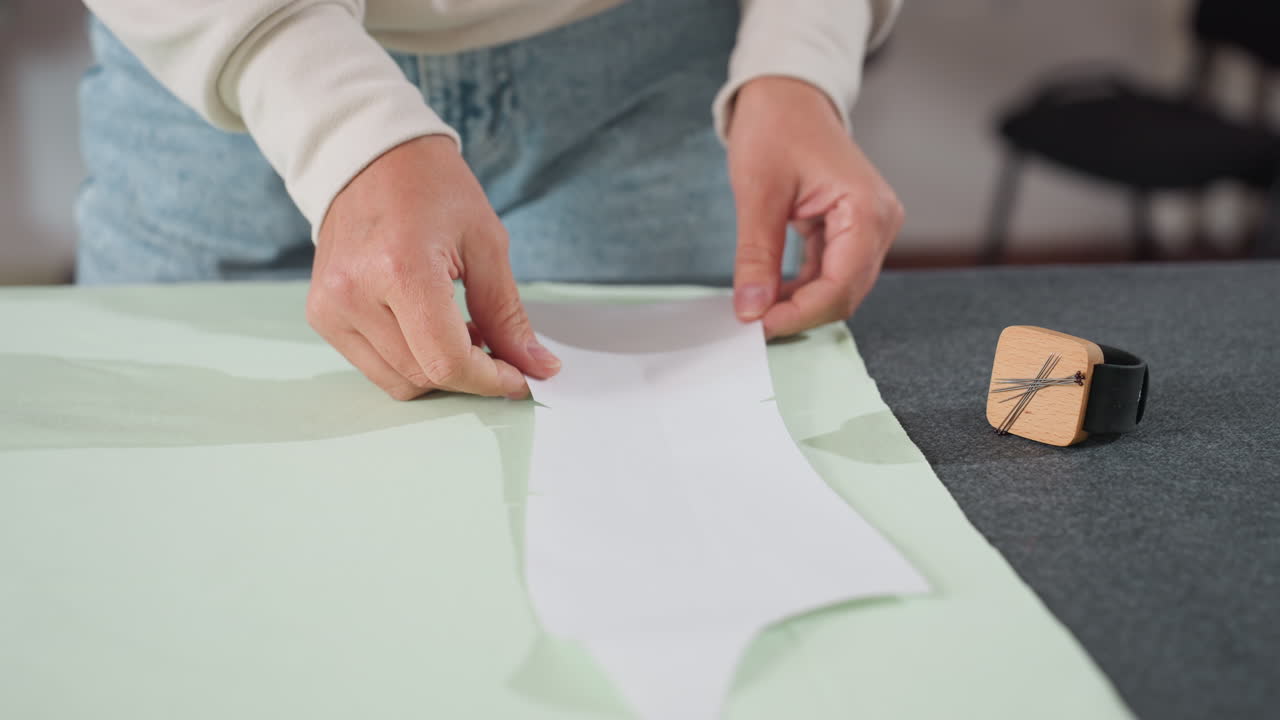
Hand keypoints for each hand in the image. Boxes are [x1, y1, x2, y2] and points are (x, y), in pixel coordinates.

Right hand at [308, 136, 560, 400]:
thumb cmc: (432, 187)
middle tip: (497, 347)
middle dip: (471, 375)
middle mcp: (354, 294)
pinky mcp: (321, 315)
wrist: (368, 156)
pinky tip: (427, 329)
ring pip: (399, 381)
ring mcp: (330, 307)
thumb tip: (536, 368)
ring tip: (460, 330)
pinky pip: (374, 367)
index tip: (521, 377)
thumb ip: (507, 314)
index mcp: (400, 269)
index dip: (490, 380)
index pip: (447, 361)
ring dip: (439, 370)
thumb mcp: (486, 242)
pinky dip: (410, 361)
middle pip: (425, 376)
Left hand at [726, 77, 903, 337]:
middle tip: (751, 323)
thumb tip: (751, 309)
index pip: (840, 286)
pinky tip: (771, 292)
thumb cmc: (777, 127)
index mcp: (867, 210)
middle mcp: (880, 222)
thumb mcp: (758, 193)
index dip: (800, 314)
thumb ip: (756, 255)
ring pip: (840, 289)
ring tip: (757, 307)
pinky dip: (802, 288)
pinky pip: (832, 273)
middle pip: (845, 294)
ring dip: (800, 304)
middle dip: (800, 314)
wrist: (788, 95)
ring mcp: (871, 228)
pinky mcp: (854, 231)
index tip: (758, 326)